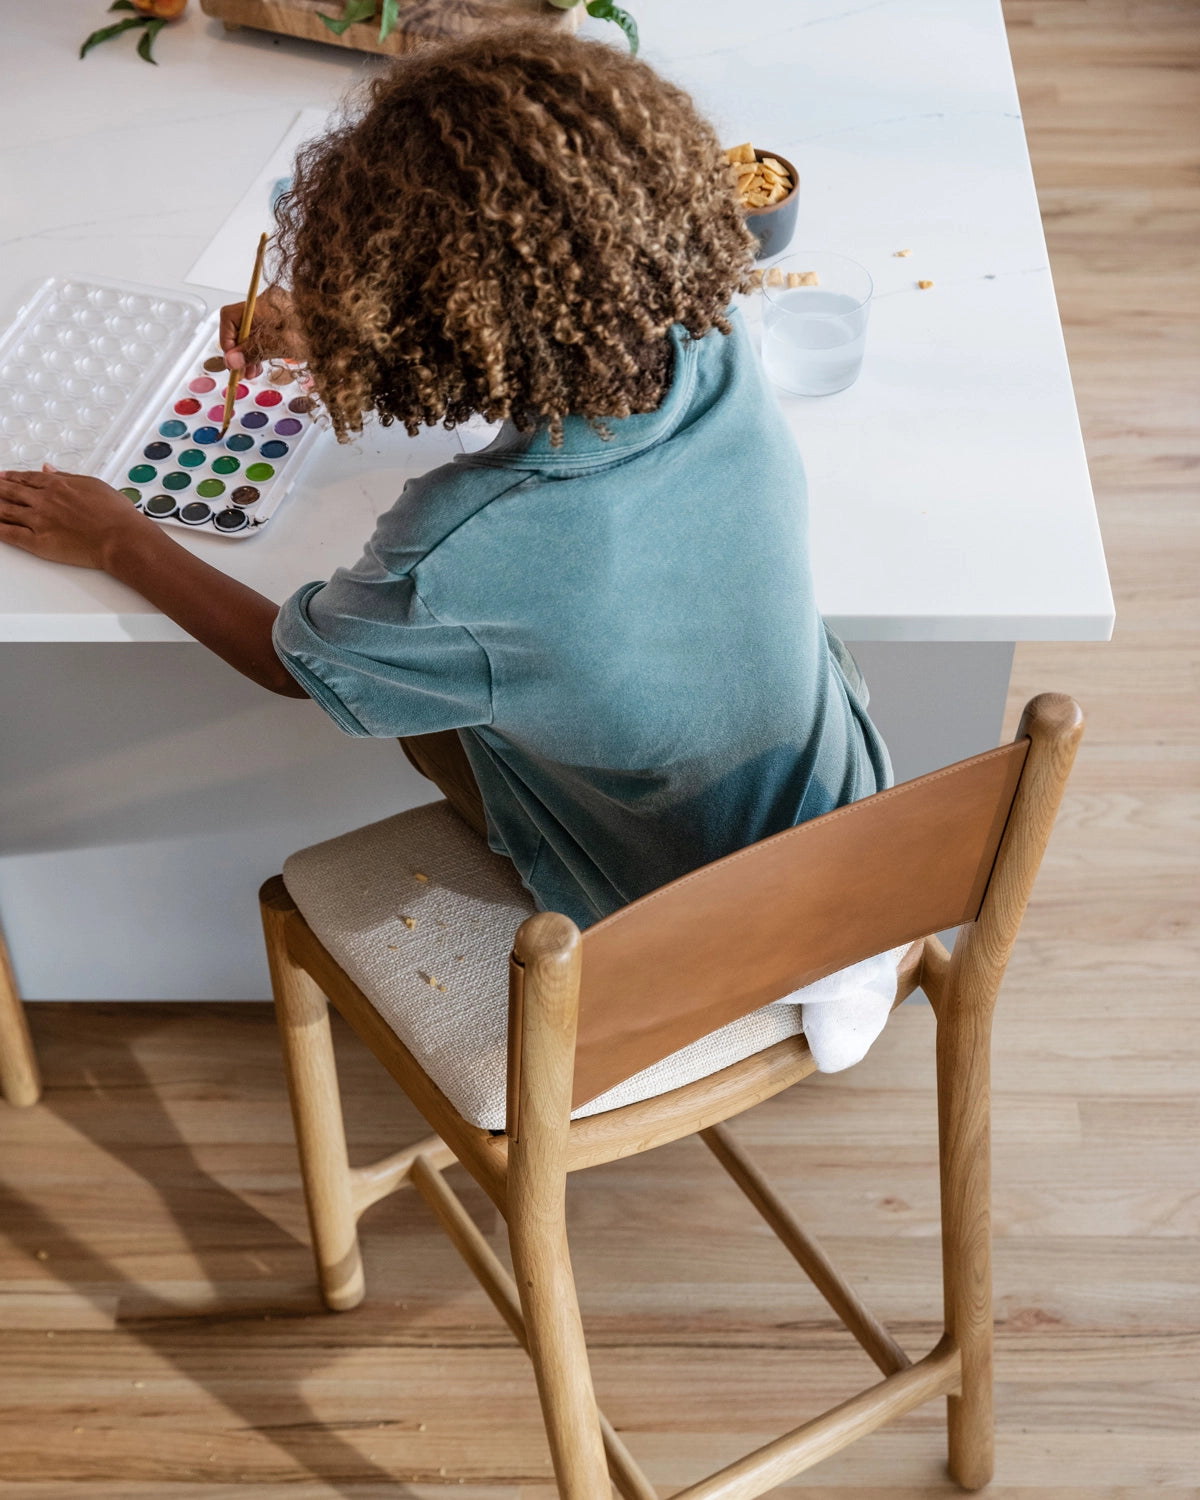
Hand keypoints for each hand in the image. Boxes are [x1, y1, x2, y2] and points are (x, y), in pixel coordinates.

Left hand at [0, 466, 147, 569]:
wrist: (121, 538)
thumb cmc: (115, 515)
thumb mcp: (93, 485)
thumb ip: (67, 476)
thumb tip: (50, 469)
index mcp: (58, 485)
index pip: (27, 478)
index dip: (12, 477)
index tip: (4, 477)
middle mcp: (44, 500)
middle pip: (11, 491)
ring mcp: (39, 520)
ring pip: (6, 510)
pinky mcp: (38, 542)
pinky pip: (9, 534)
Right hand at [220, 284, 306, 377]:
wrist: (343, 330)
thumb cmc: (315, 334)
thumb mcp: (279, 346)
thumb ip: (253, 352)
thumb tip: (231, 361)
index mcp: (262, 303)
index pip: (229, 317)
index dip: (227, 340)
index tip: (233, 360)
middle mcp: (268, 303)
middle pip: (241, 325)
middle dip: (239, 350)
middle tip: (243, 371)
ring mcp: (278, 311)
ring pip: (254, 331)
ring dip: (251, 352)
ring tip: (254, 371)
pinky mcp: (287, 320)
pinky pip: (266, 333)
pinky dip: (263, 347)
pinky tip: (265, 361)